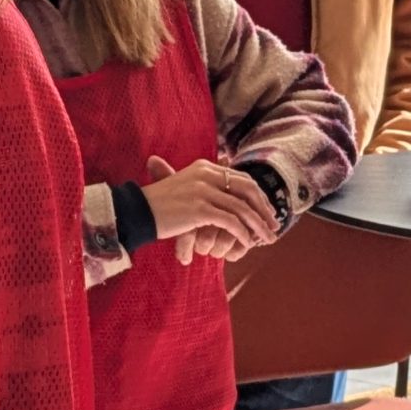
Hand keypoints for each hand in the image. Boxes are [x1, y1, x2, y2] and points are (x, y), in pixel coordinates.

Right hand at [143, 156, 277, 265]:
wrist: (136, 212)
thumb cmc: (159, 204)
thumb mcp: (183, 185)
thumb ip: (204, 185)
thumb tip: (225, 193)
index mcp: (205, 167)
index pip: (241, 178)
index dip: (258, 196)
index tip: (267, 211)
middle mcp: (206, 175)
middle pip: (247, 190)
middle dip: (264, 209)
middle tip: (274, 225)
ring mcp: (203, 191)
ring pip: (241, 208)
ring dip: (257, 225)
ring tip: (266, 238)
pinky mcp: (199, 209)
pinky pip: (230, 221)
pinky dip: (242, 233)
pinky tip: (247, 242)